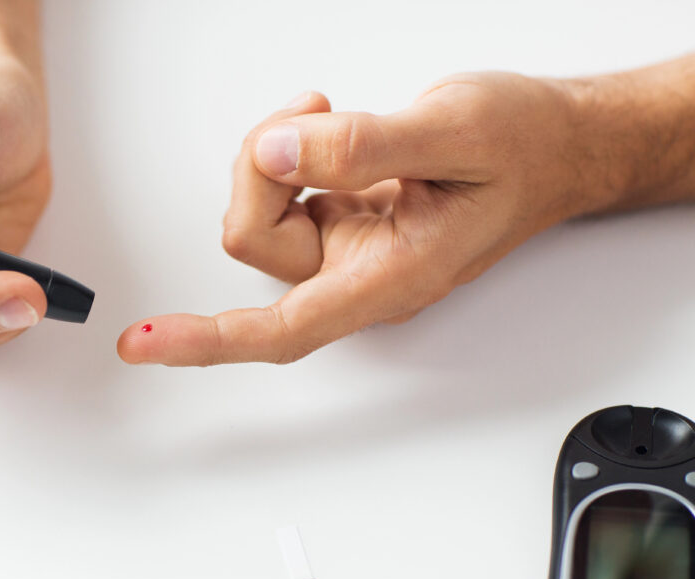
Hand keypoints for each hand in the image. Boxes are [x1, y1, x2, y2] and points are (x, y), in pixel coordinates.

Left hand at [117, 74, 583, 365]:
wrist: (556, 147)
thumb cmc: (523, 147)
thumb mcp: (454, 131)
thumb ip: (364, 147)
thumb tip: (282, 153)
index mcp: (389, 279)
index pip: (282, 330)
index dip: (206, 341)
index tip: (143, 345)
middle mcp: (358, 277)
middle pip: (253, 241)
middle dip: (262, 167)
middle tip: (316, 114)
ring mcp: (345, 252)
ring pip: (259, 215)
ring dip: (272, 155)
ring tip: (329, 116)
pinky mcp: (337, 222)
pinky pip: (276, 194)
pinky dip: (286, 155)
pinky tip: (326, 131)